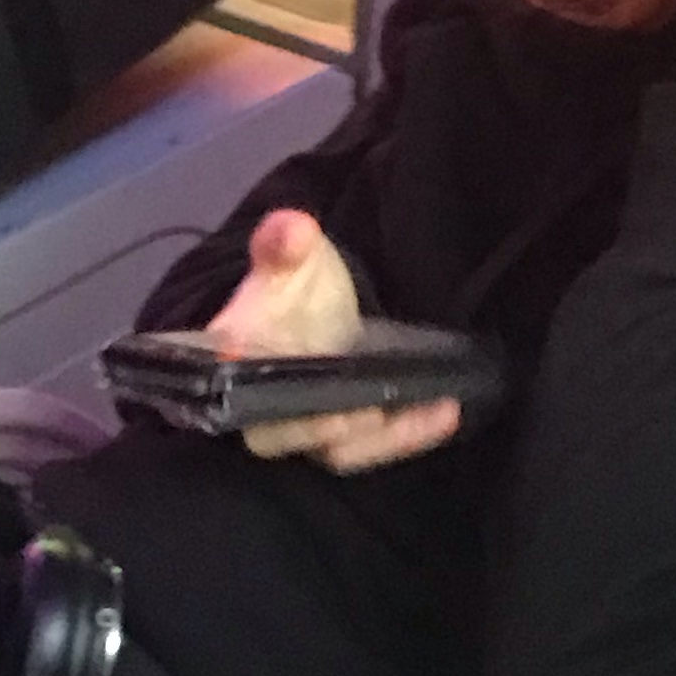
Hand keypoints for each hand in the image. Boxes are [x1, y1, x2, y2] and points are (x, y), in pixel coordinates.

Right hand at [205, 209, 461, 471]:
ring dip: (386, 434)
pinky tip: (446, 413)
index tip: (250, 364)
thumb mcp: (291, 257)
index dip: (237, 375)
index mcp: (232, 358)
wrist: (318, 314)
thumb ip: (285, 244)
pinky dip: (408, 435)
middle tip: (366, 411)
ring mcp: (305, 429)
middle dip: (321, 425)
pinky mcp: (344, 438)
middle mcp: (260, 406)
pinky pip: (373, 447)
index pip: (229, 375)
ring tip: (434, 406)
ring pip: (339, 448)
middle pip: (285, 430)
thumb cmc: (294, 286)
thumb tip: (290, 228)